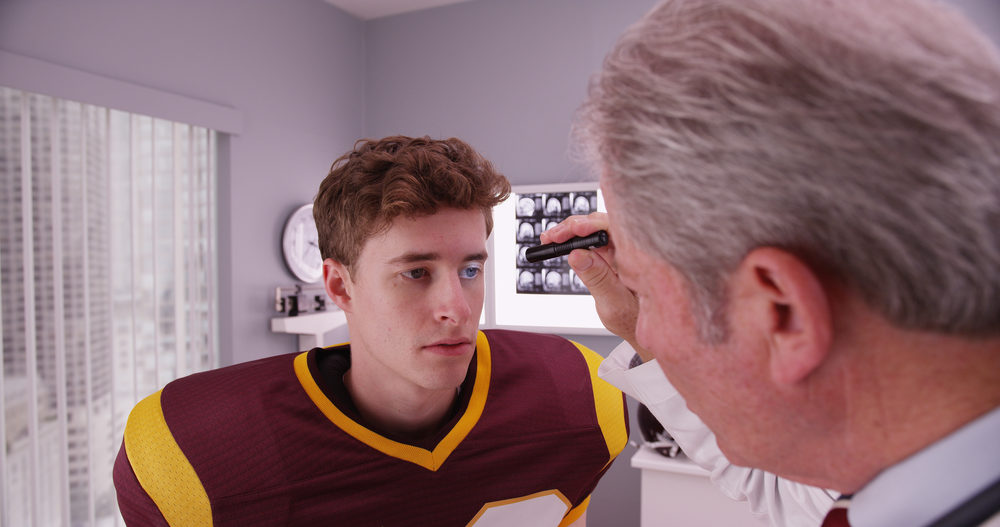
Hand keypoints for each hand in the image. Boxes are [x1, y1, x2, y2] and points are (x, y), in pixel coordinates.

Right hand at [541, 213, 645, 356]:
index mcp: (637, 256)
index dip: (591, 224)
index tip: (572, 230)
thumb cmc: (636, 318)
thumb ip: (597, 279)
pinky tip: (561, 243)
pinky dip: (574, 240)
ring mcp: (619, 250)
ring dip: (571, 232)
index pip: (613, 228)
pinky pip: (592, 240)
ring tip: (551, 240)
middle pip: (601, 223)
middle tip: (552, 237)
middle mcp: (629, 249)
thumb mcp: (615, 303)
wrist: (641, 328)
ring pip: (594, 229)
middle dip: (574, 226)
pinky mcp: (610, 254)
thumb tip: (577, 255)